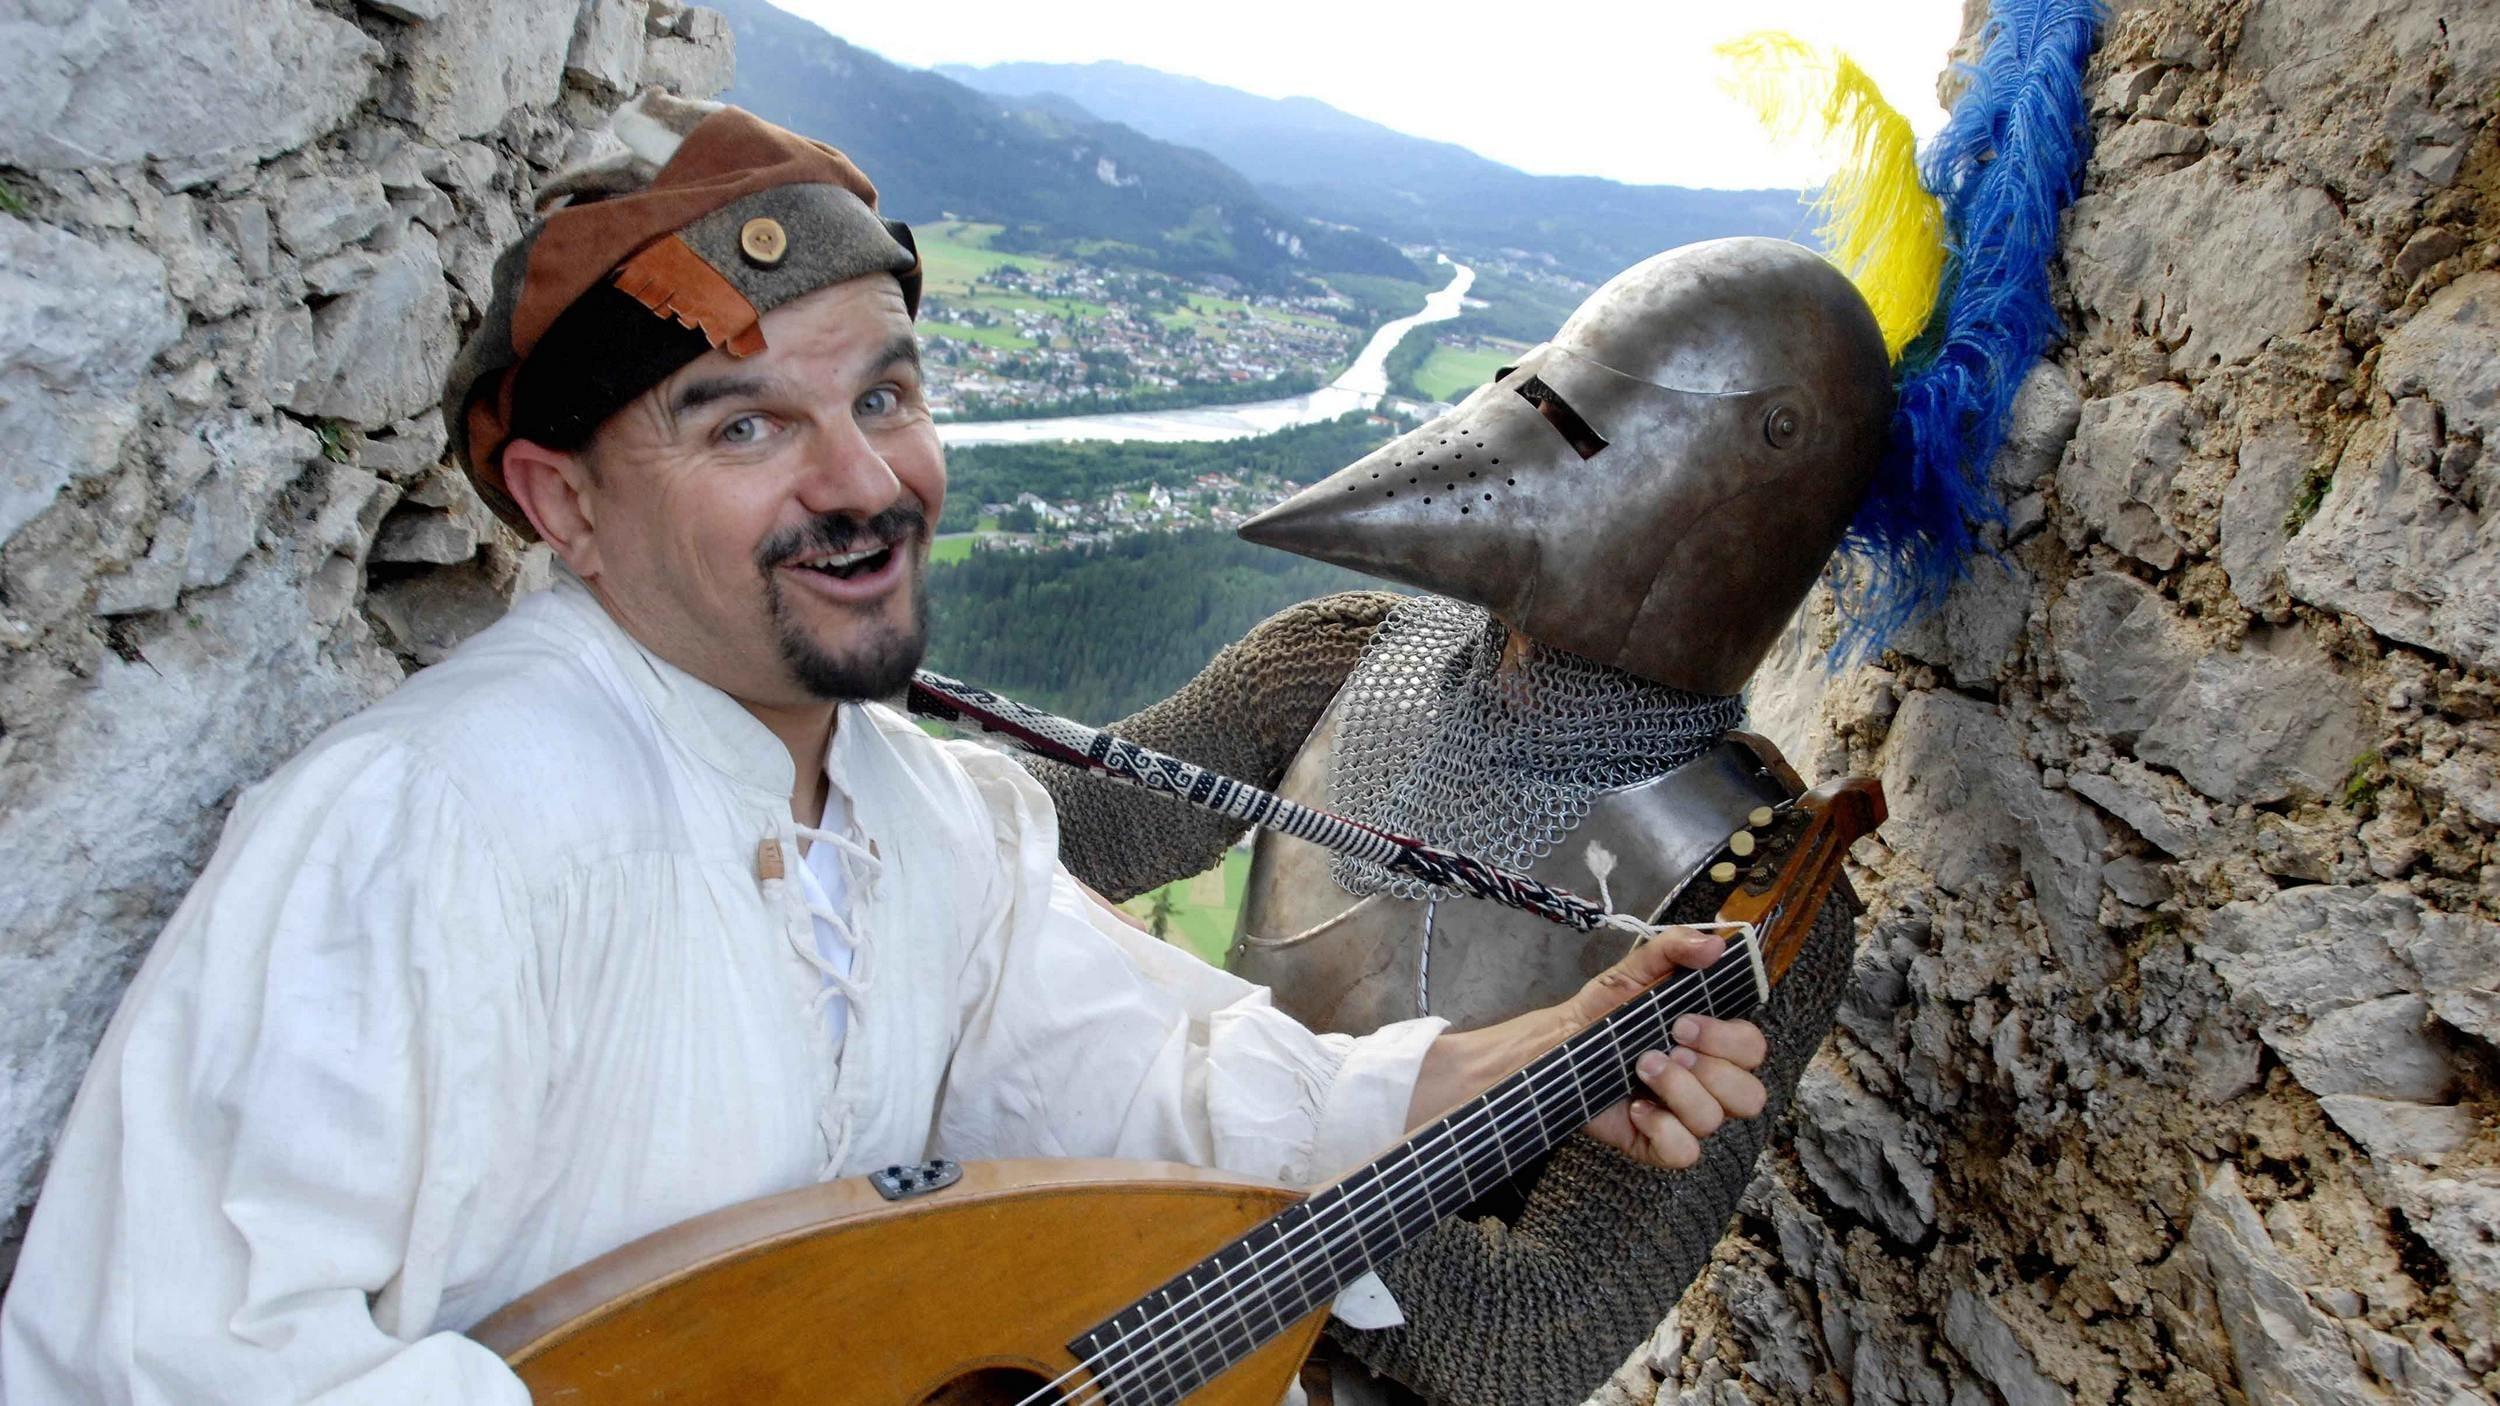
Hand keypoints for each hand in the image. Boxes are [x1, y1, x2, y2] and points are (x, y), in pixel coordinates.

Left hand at [1404, 927, 1767, 1168]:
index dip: (1727, 1039)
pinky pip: (1685, 1153)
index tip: (1683, 1021)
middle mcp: (1705, 1083)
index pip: (1752, 1050)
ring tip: (1641, 1068)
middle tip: (1665, 1047)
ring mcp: (1683, 1116)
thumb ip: (1672, 949)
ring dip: (1679, 1091)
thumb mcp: (1630, 973)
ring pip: (1716, 1121)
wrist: (1553, 1049)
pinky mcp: (1656, 1144)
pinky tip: (1638, 1108)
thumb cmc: (1597, 1015)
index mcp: (1710, 1044)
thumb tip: (1714, 944)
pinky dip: (1665, 1130)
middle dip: (1709, 1069)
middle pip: (1748, 1095)